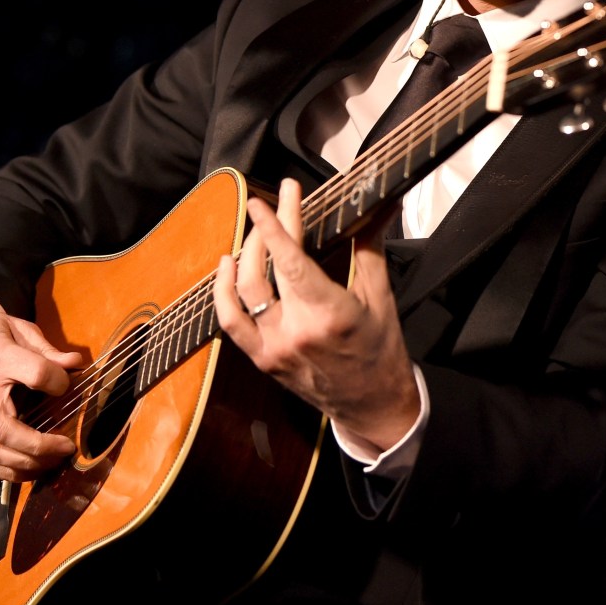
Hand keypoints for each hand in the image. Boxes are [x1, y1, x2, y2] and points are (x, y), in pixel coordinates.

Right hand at [0, 306, 81, 480]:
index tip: (69, 384)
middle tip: (68, 446)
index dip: (56, 380)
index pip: (33, 373)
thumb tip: (76, 364)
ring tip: (54, 461)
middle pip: (4, 431)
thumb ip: (47, 351)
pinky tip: (32, 469)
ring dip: (25, 465)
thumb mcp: (19, 329)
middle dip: (39, 446)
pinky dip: (8, 472)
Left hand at [213, 178, 420, 453]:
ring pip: (243, 293)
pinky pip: (232, 322)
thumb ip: (371, 248)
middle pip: (266, 270)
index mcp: (330, 314)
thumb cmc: (381, 349)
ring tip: (255, 232)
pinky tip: (227, 267)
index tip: (265, 199)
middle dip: (267, 229)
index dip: (275, 226)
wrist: (372, 405)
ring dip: (244, 256)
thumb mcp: (381, 298)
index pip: (292, 261)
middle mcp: (296, 332)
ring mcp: (275, 348)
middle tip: (276, 201)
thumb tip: (379, 207)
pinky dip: (224, 292)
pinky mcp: (263, 359)